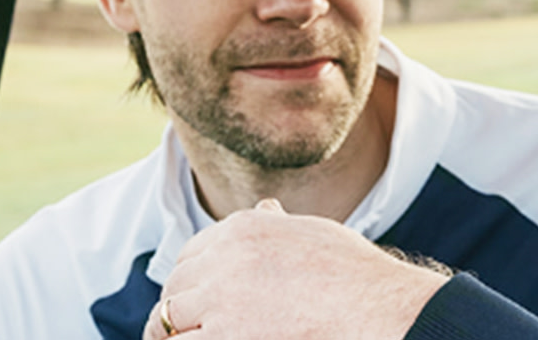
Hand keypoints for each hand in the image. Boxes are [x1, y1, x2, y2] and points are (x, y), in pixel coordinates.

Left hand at [143, 200, 448, 338]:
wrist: (369, 304)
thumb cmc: (351, 272)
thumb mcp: (312, 231)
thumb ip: (279, 223)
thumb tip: (266, 209)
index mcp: (242, 227)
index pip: (192, 251)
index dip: (190, 276)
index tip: (194, 292)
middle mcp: (224, 257)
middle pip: (176, 283)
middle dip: (178, 304)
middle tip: (181, 324)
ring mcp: (220, 296)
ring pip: (168, 316)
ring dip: (172, 330)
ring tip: (177, 339)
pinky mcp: (223, 334)